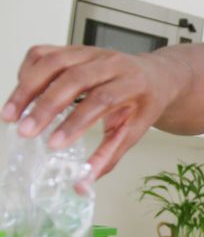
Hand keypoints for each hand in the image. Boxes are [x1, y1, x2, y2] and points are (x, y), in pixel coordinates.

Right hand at [2, 45, 180, 182]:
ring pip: (53, 61)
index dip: (76, 122)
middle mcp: (112, 63)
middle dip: (45, 106)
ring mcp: (90, 52)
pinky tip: (20, 94)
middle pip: (74, 79)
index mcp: (132, 83)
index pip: (101, 99)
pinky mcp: (73, 49)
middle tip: (25, 132)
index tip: (54, 145)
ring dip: (26, 88)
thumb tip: (82, 187)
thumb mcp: (134, 132)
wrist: (154, 75)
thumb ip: (107, 157)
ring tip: (9, 115)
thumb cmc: (143, 105)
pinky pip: (44, 53)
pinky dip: (27, 72)